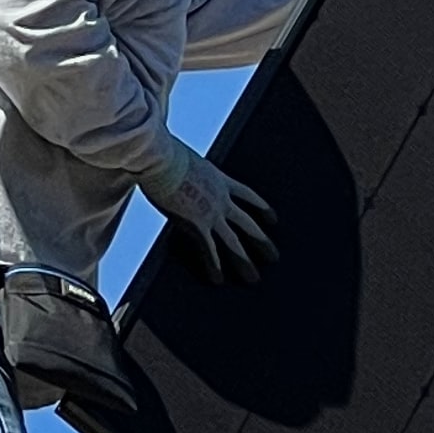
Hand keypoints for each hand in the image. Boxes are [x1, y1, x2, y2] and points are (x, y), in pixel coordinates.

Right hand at [144, 140, 275, 284]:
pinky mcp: (197, 224)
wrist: (160, 156)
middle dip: (261, 241)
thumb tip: (178, 171)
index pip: (247, 195)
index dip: (261, 208)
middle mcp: (221, 198)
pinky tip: (218, 280)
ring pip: (234, 242)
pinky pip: (209, 250)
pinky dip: (214, 266)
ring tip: (254, 278)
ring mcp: (211, 212)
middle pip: (248, 223)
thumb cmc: (163, 151)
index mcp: (219, 179)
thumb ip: (188, 169)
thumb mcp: (185, 158)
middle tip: (273, 256)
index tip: (272, 218)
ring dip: (244, 261)